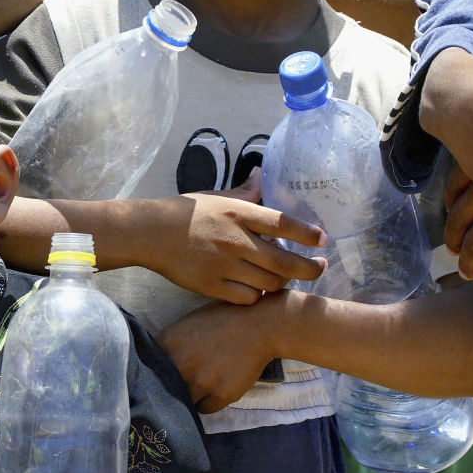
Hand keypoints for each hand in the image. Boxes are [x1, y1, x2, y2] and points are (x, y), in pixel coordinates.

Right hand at [143, 169, 326, 304]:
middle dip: (310, 269)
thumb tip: (262, 174)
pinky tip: (258, 289)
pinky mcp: (212, 285)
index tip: (323, 240)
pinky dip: (258, 296)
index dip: (308, 234)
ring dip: (282, 282)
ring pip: (269, 283)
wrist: (149, 234)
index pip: (284, 224)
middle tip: (319, 268)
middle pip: (285, 262)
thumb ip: (244, 191)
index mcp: (238, 213)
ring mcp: (224, 265)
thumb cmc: (184, 213)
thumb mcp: (216, 196)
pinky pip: (248, 298)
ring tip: (285, 277)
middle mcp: (235, 240)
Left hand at [158, 295, 282, 412]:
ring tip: (201, 386)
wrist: (258, 325)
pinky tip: (216, 388)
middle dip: (170, 391)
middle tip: (178, 389)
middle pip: (164, 390)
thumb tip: (154, 366)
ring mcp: (201, 381)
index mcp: (167, 343)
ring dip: (190, 398)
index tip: (158, 381)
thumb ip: (168, 346)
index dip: (153, 377)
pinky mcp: (221, 394)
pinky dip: (208, 402)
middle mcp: (180, 364)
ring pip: (184, 403)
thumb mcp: (186, 325)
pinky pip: (205, 409)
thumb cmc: (222, 321)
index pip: (148, 369)